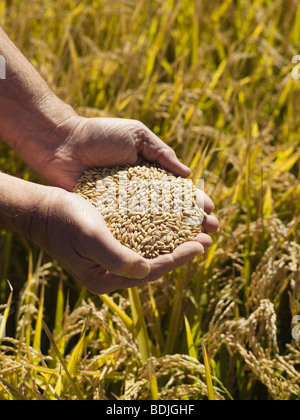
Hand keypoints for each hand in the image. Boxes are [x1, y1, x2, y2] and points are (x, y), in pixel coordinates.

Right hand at [33, 187, 215, 294]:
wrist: (43, 209)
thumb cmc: (65, 221)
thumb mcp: (90, 238)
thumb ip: (117, 258)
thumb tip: (147, 271)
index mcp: (106, 278)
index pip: (151, 271)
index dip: (178, 259)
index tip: (201, 245)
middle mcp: (111, 272)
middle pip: (155, 264)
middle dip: (181, 252)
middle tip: (206, 239)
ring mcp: (111, 258)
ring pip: (151, 252)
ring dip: (173, 242)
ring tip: (195, 231)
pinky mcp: (112, 243)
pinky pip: (141, 241)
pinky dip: (159, 233)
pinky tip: (171, 223)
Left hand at [39, 116, 217, 233]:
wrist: (62, 143)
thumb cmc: (100, 134)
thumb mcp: (136, 136)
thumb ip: (162, 153)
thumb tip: (188, 174)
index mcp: (149, 173)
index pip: (178, 191)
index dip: (195, 201)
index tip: (211, 212)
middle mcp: (140, 193)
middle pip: (171, 211)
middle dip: (191, 222)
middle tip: (210, 232)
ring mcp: (124, 207)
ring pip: (153, 225)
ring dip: (174, 235)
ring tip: (194, 245)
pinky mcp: (107, 216)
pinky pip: (128, 230)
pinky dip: (144, 240)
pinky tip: (161, 250)